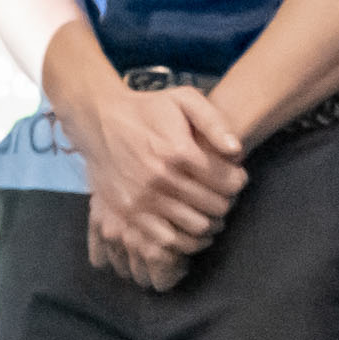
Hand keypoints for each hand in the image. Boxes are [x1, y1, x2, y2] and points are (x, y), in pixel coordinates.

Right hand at [58, 56, 244, 292]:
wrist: (100, 120)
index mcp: (178, 151)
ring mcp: (144, 199)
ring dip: (211, 223)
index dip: (238, 181)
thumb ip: (214, 121)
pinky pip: (167, 240)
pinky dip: (186, 240)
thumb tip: (236, 151)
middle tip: (226, 197)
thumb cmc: (147, 109)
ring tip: (212, 214)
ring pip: (196, 227)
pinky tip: (191, 230)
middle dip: (227, 203)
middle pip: (214, 206)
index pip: (227, 181)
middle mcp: (161, 179)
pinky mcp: (129, 213)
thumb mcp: (184, 99)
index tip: (236, 178)